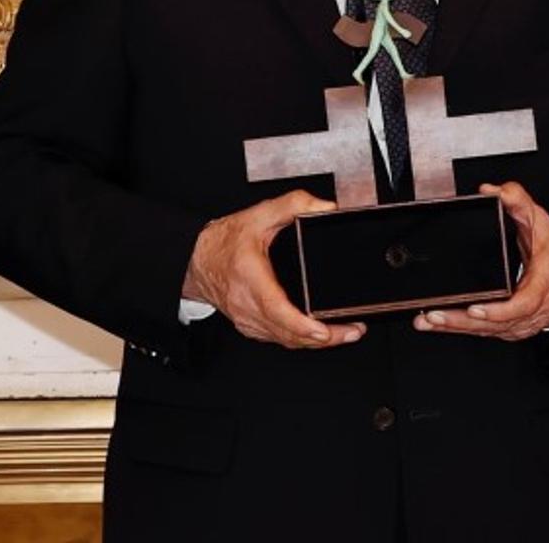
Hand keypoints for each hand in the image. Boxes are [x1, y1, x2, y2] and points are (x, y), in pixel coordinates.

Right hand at [183, 190, 365, 349]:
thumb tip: (326, 207)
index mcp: (251, 278)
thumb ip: (294, 204)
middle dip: (323, 338)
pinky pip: (278, 339)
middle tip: (352, 331)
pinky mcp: (250, 325)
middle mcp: (248, 305)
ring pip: (284, 341)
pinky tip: (320, 335)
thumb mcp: (260, 214)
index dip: (301, 324)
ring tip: (345, 333)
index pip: (276, 309)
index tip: (323, 330)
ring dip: (315, 342)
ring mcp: (248, 319)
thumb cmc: (225, 240)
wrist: (196, 260)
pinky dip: (300, 340)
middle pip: (287, 333)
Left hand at [412, 181, 548, 340]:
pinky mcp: (510, 328)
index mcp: (543, 283)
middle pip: (495, 323)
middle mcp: (532, 310)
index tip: (475, 308)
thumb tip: (492, 191)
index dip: (497, 311)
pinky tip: (439, 324)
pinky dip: (460, 329)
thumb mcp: (541, 221)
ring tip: (427, 320)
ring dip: (454, 327)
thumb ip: (518, 201)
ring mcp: (521, 323)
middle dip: (461, 322)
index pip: (521, 305)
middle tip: (435, 315)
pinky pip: (485, 332)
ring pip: (486, 331)